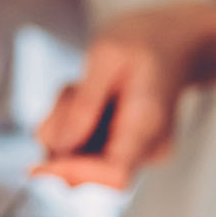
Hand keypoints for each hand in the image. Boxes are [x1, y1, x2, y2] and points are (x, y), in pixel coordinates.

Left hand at [35, 3, 213, 188]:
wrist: (176, 41)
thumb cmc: (143, 42)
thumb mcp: (106, 55)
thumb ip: (84, 103)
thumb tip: (59, 146)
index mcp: (149, 124)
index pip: (113, 175)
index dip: (74, 173)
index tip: (40, 163)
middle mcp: (149, 148)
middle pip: (90, 169)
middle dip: (62, 139)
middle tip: (71, 93)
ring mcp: (140, 152)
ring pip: (81, 158)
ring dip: (65, 126)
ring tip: (83, 87)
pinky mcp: (126, 150)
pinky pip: (85, 150)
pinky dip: (73, 126)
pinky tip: (88, 97)